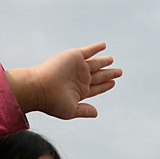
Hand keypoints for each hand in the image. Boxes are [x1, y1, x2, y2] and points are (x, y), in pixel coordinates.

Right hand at [6, 43, 121, 117]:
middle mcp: (80, 79)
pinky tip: (103, 45)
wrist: (40, 88)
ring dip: (104, 61)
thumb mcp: (71, 110)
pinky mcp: (75, 56)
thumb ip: (85, 110)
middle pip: (99, 76)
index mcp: (80, 91)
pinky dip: (96, 48)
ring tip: (112, 59)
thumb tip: (96, 113)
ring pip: (96, 63)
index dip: (105, 86)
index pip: (97, 88)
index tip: (113, 83)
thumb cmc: (53, 101)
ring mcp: (78, 67)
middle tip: (119, 72)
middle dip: (109, 74)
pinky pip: (88, 51)